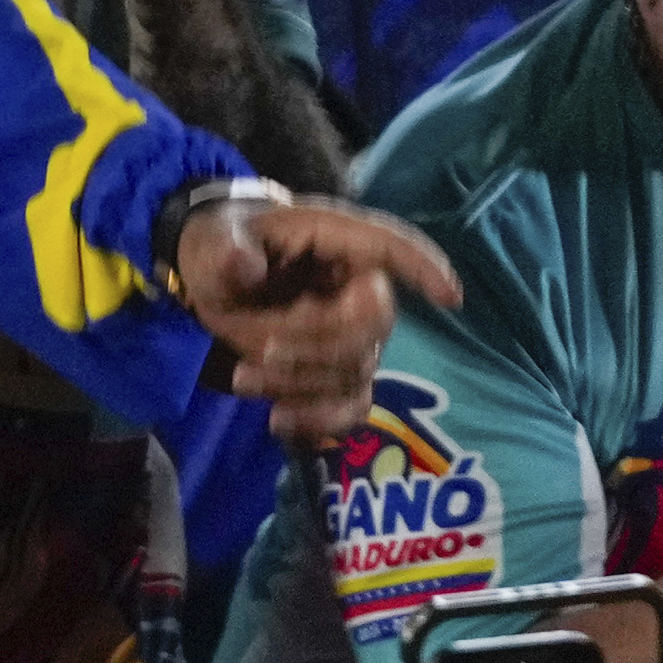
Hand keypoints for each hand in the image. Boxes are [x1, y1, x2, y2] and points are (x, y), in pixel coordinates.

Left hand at [177, 193, 461, 444]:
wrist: (214, 280)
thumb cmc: (223, 246)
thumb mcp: (211, 241)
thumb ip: (225, 250)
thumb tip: (242, 262)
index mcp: (333, 240)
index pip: (392, 248)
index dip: (425, 270)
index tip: (451, 297)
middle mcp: (356, 286)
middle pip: (371, 326)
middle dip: (316, 346)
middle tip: (263, 349)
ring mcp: (354, 334)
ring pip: (356, 371)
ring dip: (301, 384)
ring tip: (242, 378)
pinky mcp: (340, 372)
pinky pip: (351, 406)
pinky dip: (320, 422)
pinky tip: (279, 422)